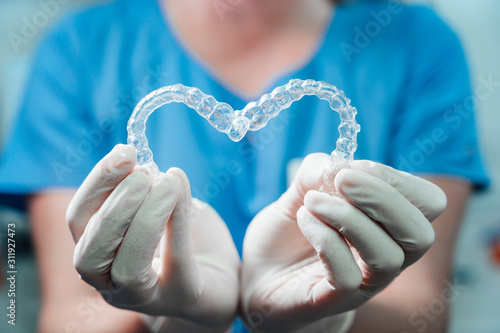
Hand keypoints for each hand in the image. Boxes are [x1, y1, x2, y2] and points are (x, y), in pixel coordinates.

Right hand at [66, 144, 239, 330]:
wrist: (225, 279)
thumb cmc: (190, 241)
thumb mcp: (168, 208)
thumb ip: (156, 192)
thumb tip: (154, 169)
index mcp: (101, 252)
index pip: (81, 219)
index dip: (97, 182)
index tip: (124, 152)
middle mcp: (113, 281)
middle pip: (89, 250)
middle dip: (114, 205)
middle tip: (143, 173)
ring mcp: (145, 296)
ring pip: (125, 266)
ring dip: (142, 218)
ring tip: (165, 184)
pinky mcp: (182, 295)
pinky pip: (174, 260)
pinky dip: (175, 223)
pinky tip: (180, 193)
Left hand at [241, 153, 446, 331]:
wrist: (258, 275)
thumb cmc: (288, 234)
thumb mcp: (300, 192)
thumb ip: (318, 172)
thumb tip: (337, 164)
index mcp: (387, 225)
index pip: (427, 203)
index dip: (395, 179)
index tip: (352, 168)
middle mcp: (384, 257)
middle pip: (420, 234)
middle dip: (383, 197)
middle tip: (341, 179)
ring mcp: (362, 284)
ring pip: (388, 257)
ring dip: (348, 217)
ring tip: (312, 200)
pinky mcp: (332, 301)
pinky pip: (347, 277)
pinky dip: (325, 239)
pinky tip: (304, 221)